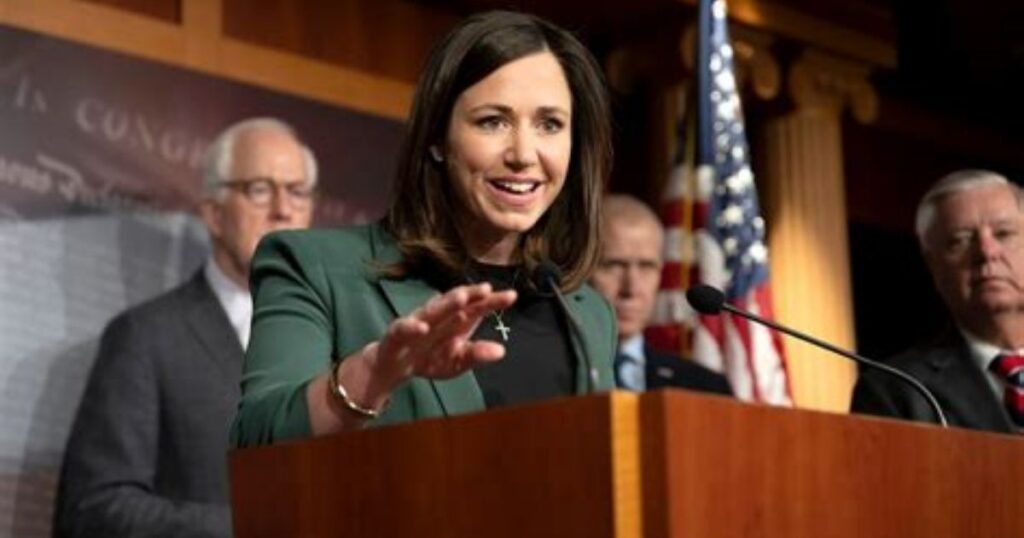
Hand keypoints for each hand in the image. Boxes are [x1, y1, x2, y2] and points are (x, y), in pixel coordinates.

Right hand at [368, 283, 516, 386]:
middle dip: (471, 294)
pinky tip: (423, 327)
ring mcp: (418, 322)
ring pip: (433, 310)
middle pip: (456, 302)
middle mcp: (439, 316)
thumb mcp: (457, 361)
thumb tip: (501, 351)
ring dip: (446, 304)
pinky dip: (413, 327)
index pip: (477, 307)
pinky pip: (406, 328)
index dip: (493, 301)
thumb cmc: (430, 357)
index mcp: (457, 320)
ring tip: (461, 298)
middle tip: (486, 289)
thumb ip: (477, 354)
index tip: (512, 296)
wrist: (396, 366)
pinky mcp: (398, 333)